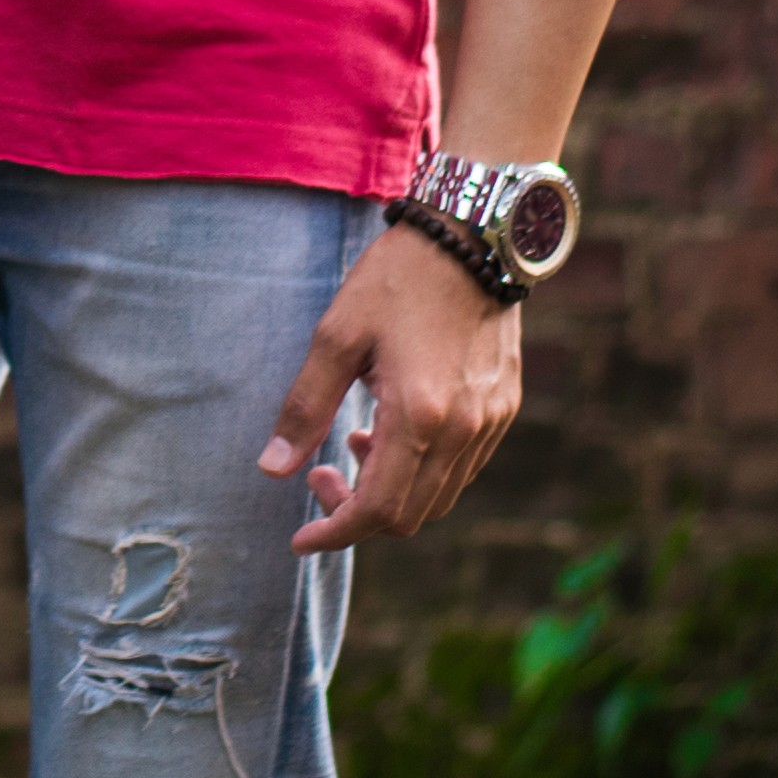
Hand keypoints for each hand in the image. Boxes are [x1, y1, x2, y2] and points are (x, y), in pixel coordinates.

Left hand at [267, 222, 521, 559]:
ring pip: (439, 497)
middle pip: (410, 515)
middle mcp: (463, 430)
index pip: (377, 510)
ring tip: (356, 445)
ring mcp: (490, 422)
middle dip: (357, 513)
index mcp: (419, 415)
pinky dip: (423, 470)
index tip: (300, 539)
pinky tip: (393, 430)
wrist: (472, 237)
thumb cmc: (397, 280)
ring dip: (391, 492)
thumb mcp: (336, 336)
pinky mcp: (504, 408)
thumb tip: (272, 469)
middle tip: (319, 477)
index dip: (334, 533)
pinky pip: (462, 468)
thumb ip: (305, 407)